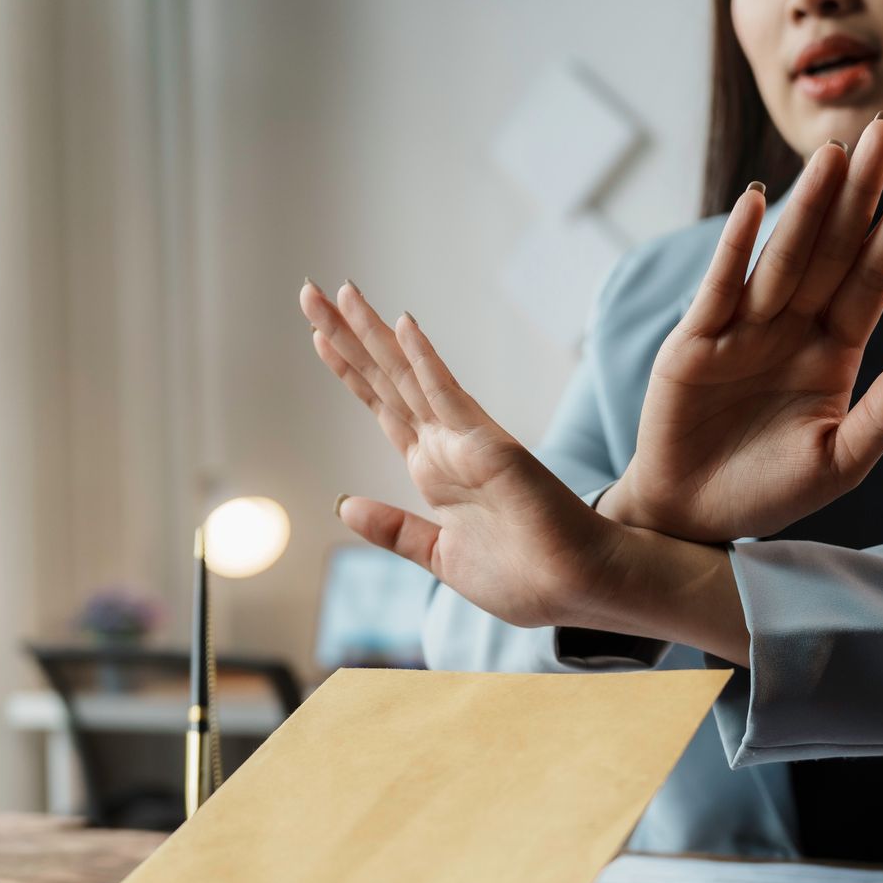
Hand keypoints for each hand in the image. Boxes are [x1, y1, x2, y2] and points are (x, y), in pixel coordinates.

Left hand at [300, 281, 635, 630]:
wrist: (575, 591)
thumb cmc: (523, 579)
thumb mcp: (440, 557)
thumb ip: (393, 529)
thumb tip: (344, 504)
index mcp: (435, 473)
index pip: (383, 407)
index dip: (350, 370)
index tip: (319, 336)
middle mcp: (446, 447)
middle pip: (386, 380)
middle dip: (346, 336)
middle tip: (308, 292)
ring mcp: (467, 441)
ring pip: (409, 376)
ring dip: (373, 334)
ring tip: (339, 291)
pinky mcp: (491, 446)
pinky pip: (450, 395)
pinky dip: (426, 360)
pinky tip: (403, 324)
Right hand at [600, 113, 882, 541]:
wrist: (690, 521)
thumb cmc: (766, 494)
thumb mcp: (836, 466)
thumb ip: (880, 419)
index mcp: (834, 353)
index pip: (872, 280)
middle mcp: (792, 329)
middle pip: (833, 250)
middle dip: (859, 193)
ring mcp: (743, 330)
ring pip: (783, 257)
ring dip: (807, 205)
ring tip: (832, 154)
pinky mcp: (696, 341)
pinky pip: (721, 286)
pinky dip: (737, 246)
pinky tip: (757, 202)